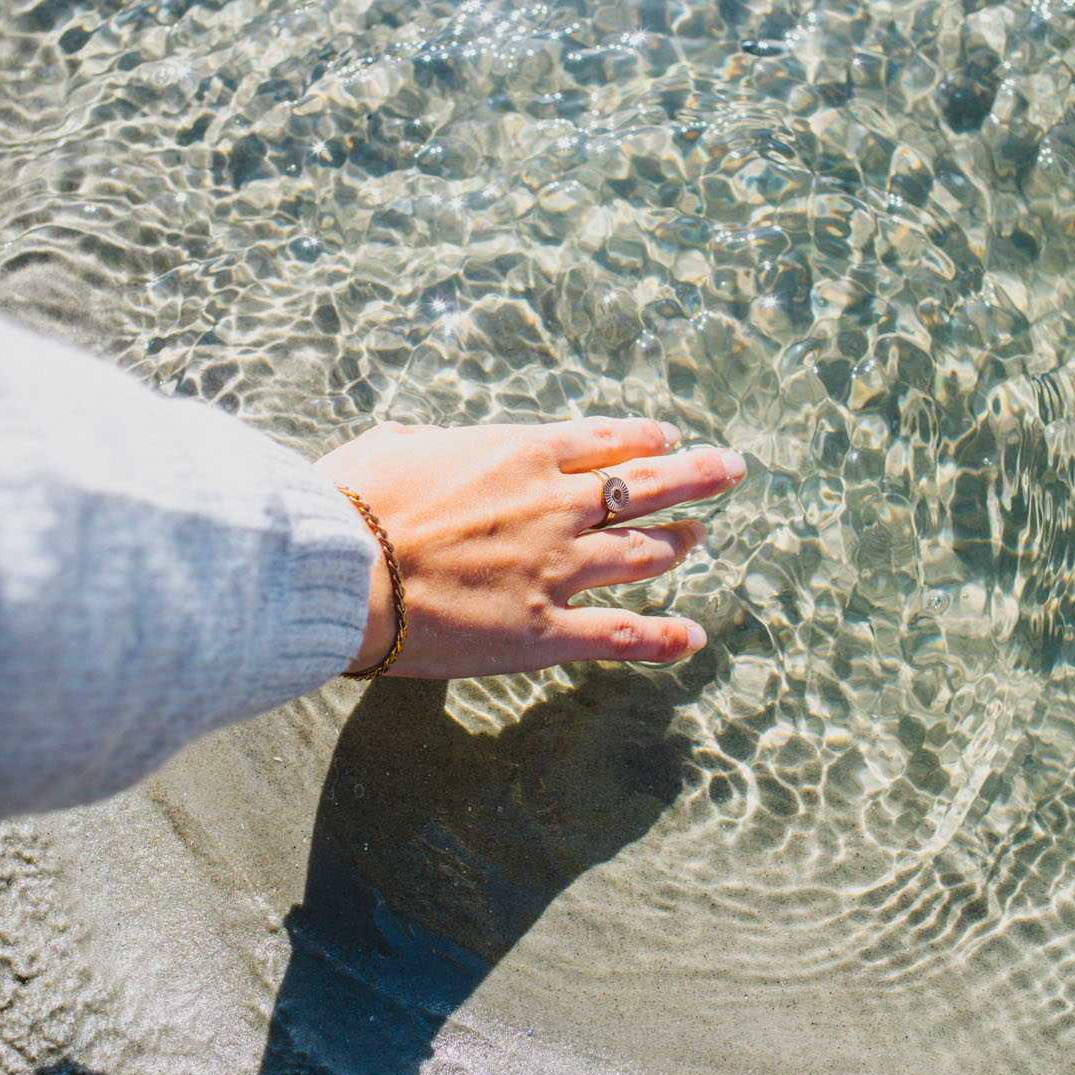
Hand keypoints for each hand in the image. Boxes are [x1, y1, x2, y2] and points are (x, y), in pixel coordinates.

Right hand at [315, 417, 745, 678]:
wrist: (344, 567)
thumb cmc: (352, 500)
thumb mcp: (392, 445)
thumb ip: (426, 444)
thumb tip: (423, 445)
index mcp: (521, 453)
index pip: (606, 441)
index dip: (645, 439)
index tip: (669, 438)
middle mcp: (555, 506)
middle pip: (647, 486)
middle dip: (695, 475)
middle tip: (730, 469)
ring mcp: (558, 569)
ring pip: (643, 554)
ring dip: (678, 544)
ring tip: (700, 538)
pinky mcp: (544, 631)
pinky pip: (620, 635)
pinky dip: (662, 637)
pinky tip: (691, 637)